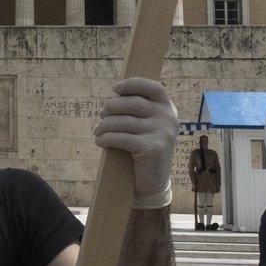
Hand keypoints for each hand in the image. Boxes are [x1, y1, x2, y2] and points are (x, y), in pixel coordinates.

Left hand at [93, 78, 178, 197]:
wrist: (153, 181)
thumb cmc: (143, 148)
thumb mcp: (145, 125)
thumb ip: (136, 110)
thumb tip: (114, 96)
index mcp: (167, 108)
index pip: (153, 87)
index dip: (132, 84)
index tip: (114, 89)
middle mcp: (168, 118)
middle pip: (133, 103)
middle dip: (112, 108)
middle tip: (101, 116)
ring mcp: (163, 133)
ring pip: (125, 122)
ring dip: (105, 126)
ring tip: (97, 132)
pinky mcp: (154, 148)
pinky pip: (123, 138)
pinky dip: (107, 139)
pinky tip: (100, 141)